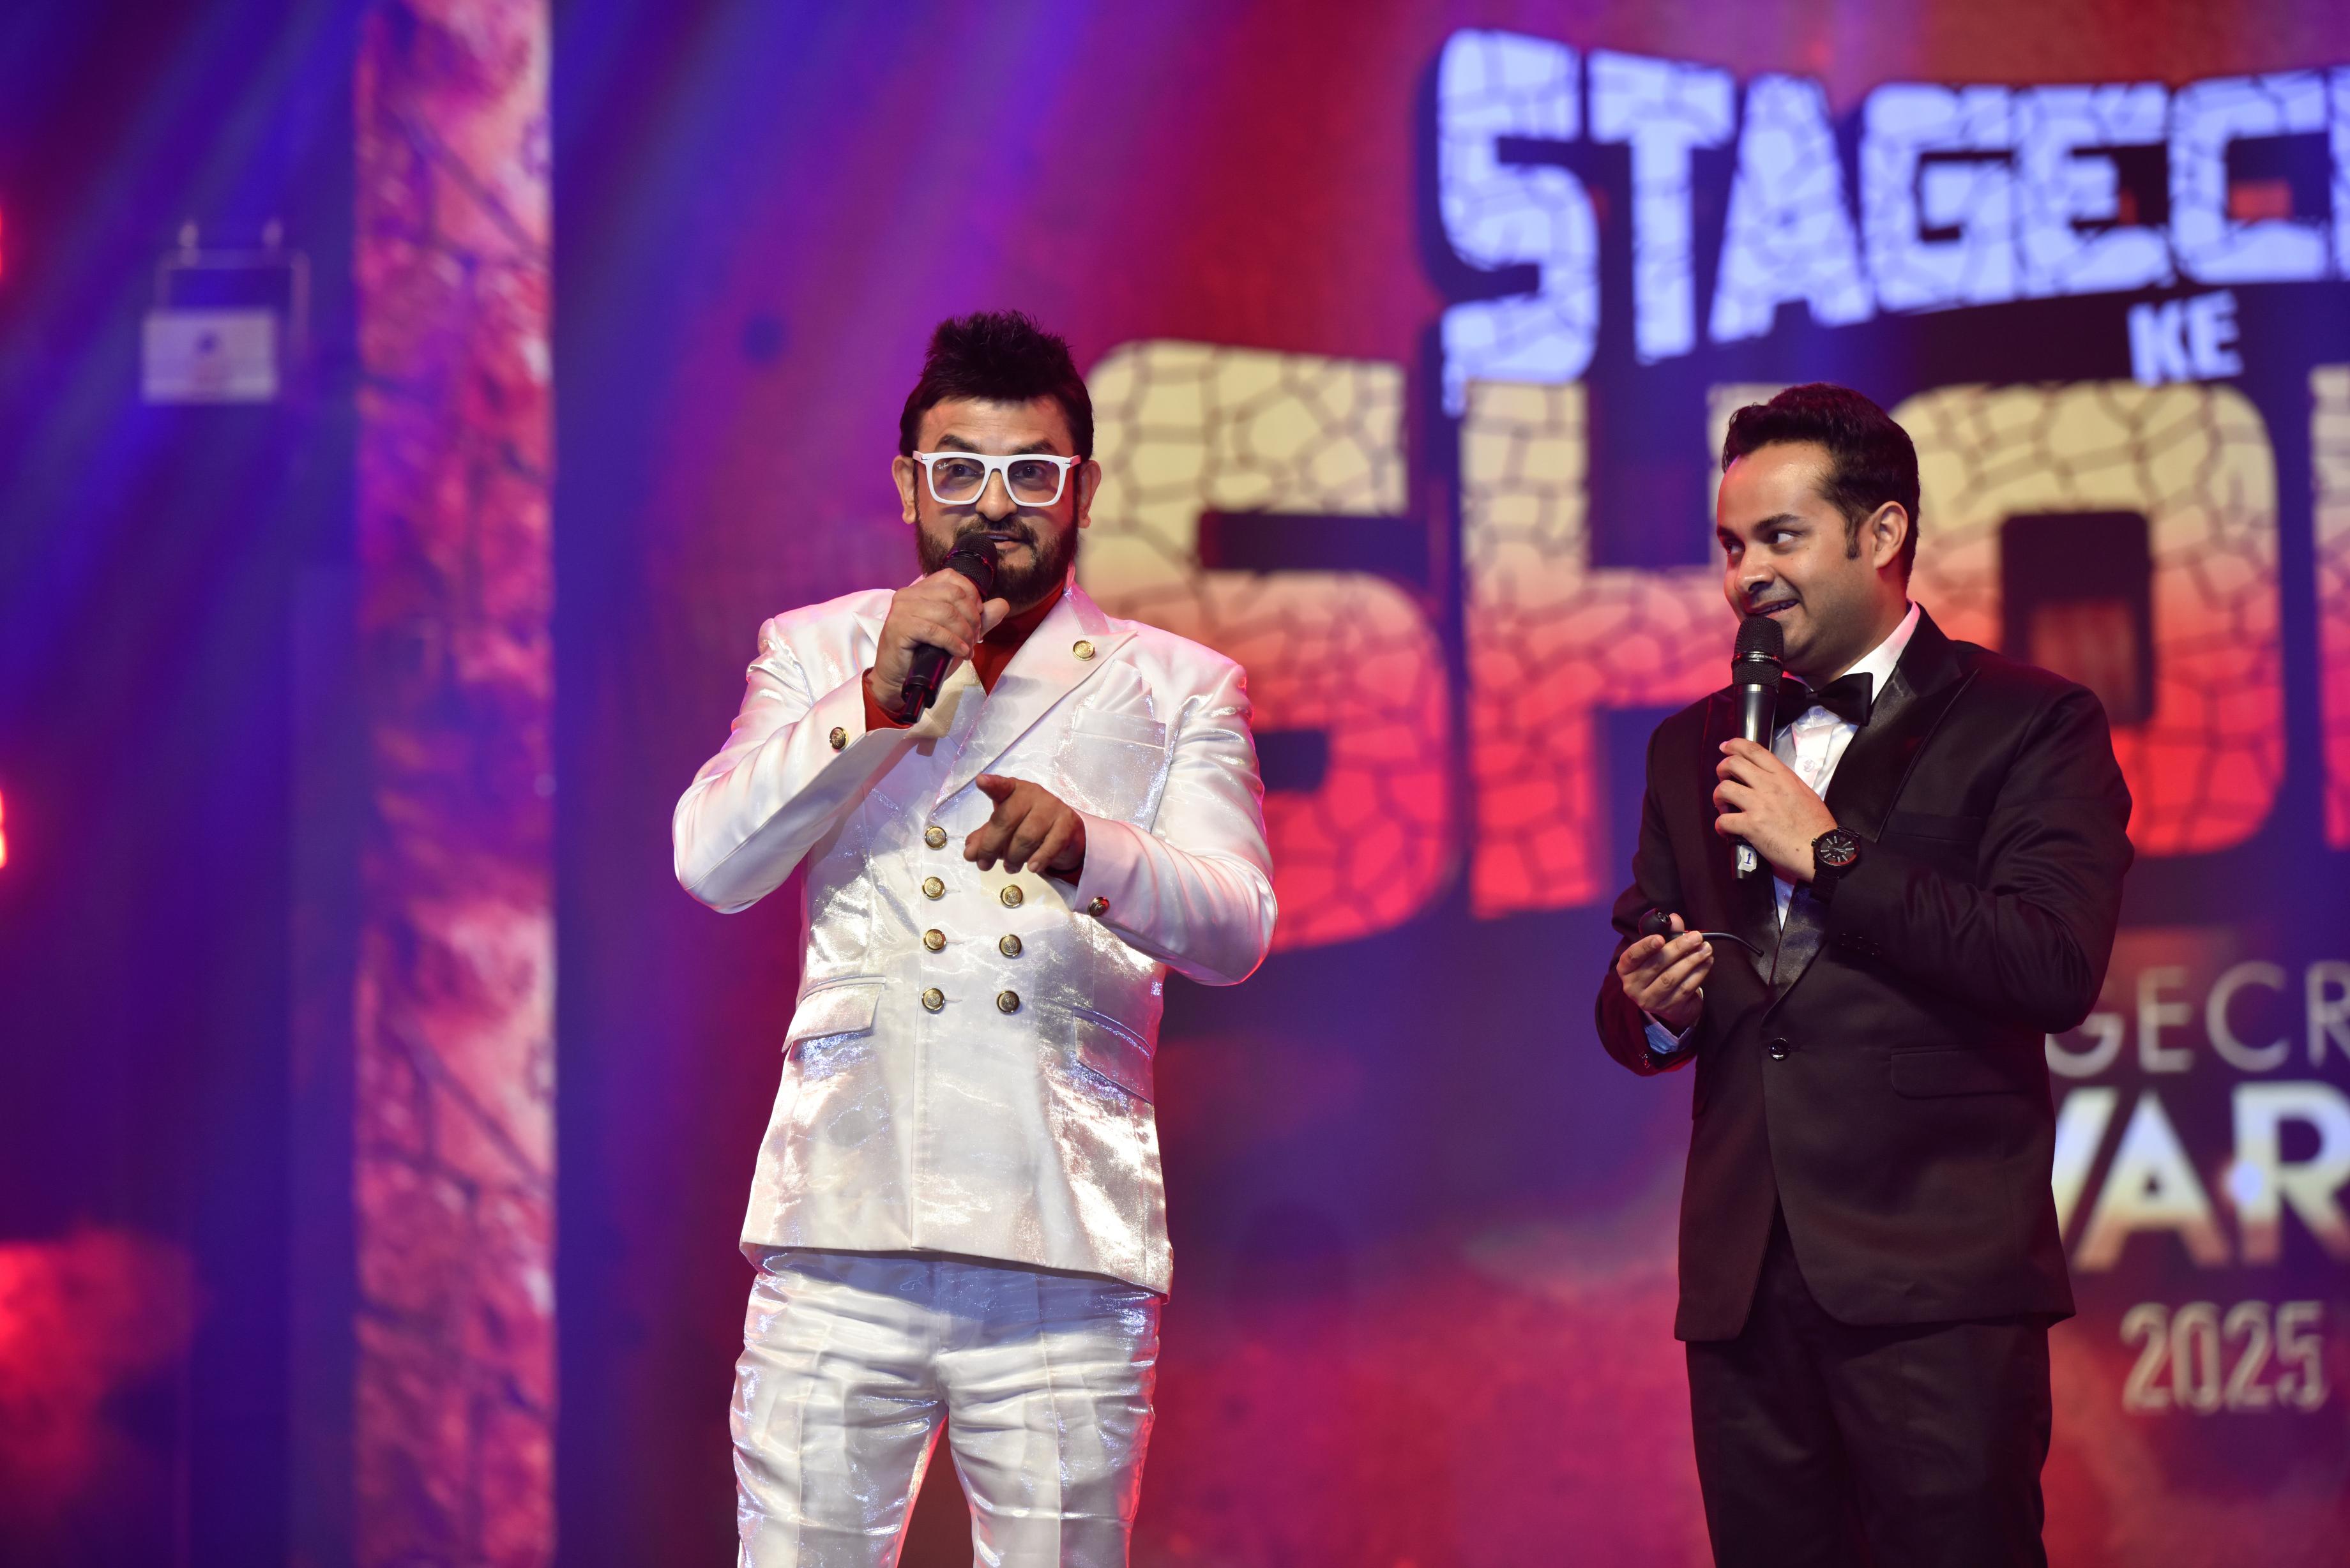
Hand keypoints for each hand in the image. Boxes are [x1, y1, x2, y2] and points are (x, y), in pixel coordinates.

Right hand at [868, 568, 1010, 717]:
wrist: (897, 679)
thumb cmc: (924, 655)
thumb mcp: (957, 634)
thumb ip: (979, 619)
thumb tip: (1003, 604)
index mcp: (921, 589)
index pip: (952, 577)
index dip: (972, 595)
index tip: (978, 618)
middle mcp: (909, 594)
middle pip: (954, 594)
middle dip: (972, 618)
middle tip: (975, 639)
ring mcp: (902, 609)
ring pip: (947, 612)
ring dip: (964, 633)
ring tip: (967, 649)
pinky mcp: (899, 627)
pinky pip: (934, 630)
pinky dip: (952, 642)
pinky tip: (959, 652)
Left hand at [966, 774, 1086, 876]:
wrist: (1064, 831)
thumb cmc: (1027, 824)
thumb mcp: (1003, 829)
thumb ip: (984, 839)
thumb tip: (970, 853)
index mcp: (1012, 790)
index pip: (1001, 786)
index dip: (992, 785)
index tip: (980, 782)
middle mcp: (1032, 794)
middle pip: (1007, 820)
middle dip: (991, 846)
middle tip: (984, 865)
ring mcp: (1051, 807)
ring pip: (1027, 836)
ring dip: (1014, 857)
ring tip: (1010, 867)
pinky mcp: (1067, 823)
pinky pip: (1051, 844)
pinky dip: (1039, 859)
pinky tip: (1032, 868)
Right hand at [1617, 913, 1710, 1030]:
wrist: (1667, 1000)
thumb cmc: (1659, 969)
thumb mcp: (1658, 951)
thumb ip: (1666, 933)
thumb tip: (1675, 918)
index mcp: (1626, 969)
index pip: (1632, 956)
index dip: (1645, 947)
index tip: (1660, 938)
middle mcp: (1633, 986)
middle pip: (1656, 965)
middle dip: (1679, 949)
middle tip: (1697, 937)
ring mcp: (1649, 1000)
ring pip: (1672, 978)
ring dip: (1692, 961)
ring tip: (1706, 949)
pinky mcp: (1668, 1008)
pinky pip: (1685, 989)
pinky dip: (1698, 974)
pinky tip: (1707, 962)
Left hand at [1713, 738, 1837, 881]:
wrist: (1821, 849)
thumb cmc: (1816, 825)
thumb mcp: (1804, 792)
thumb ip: (1784, 783)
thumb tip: (1769, 780)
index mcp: (1783, 776)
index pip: (1754, 750)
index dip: (1735, 745)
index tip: (1726, 747)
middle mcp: (1769, 786)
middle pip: (1733, 764)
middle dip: (1722, 769)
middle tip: (1723, 779)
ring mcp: (1759, 805)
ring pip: (1723, 789)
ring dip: (1718, 797)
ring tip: (1724, 806)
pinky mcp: (1751, 826)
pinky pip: (1723, 820)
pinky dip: (1720, 825)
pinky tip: (1726, 830)